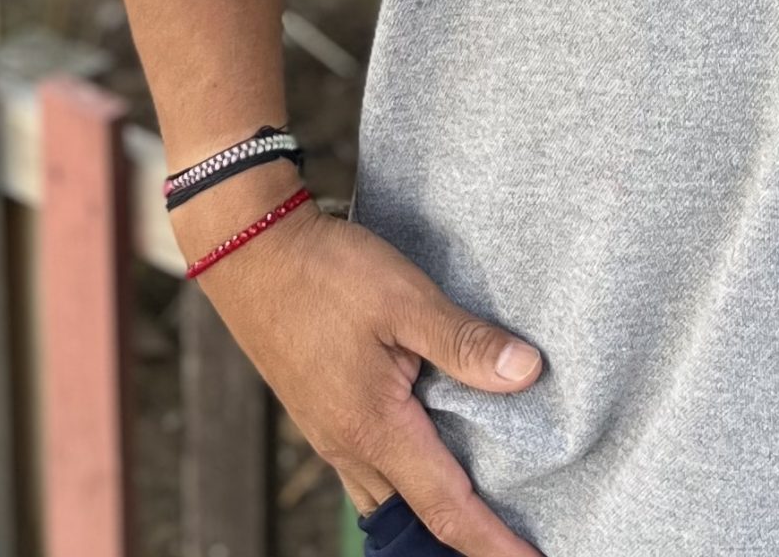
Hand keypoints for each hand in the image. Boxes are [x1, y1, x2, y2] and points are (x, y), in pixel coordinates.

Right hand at [179, 170, 547, 555]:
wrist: (251, 251)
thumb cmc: (326, 273)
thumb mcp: (406, 299)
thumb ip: (465, 343)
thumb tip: (528, 373)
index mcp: (375, 429)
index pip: (446, 507)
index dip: (492, 541)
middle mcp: (349, 446)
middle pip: (418, 515)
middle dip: (465, 537)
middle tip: (514, 540)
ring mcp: (330, 434)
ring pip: (390, 497)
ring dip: (433, 511)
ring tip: (482, 508)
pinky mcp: (321, 413)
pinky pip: (370, 470)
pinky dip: (406, 481)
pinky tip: (428, 456)